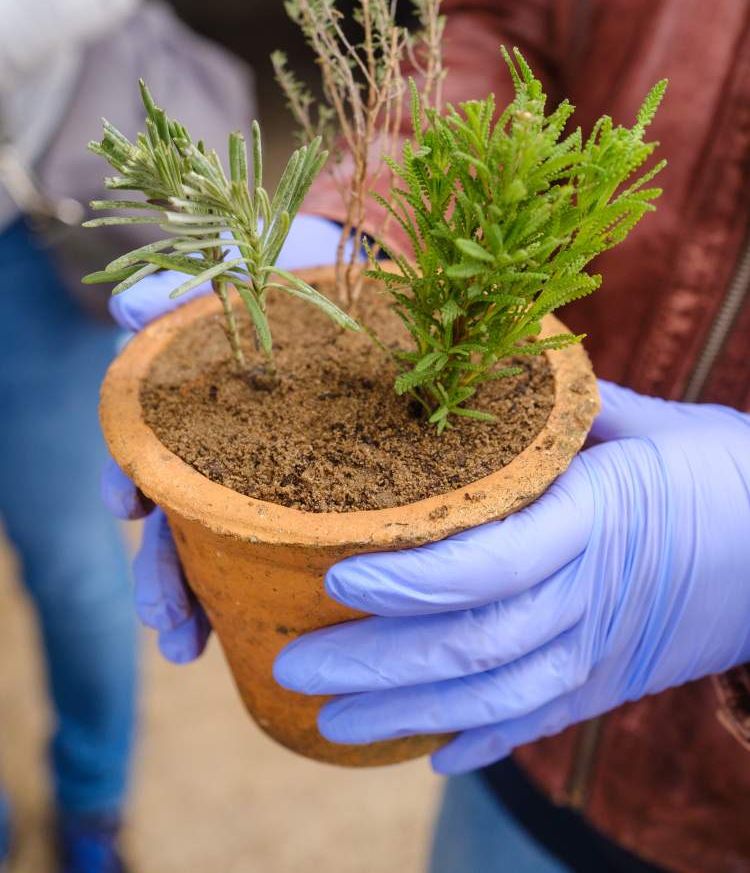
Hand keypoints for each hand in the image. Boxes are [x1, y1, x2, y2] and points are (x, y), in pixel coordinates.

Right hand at [102, 213, 341, 661]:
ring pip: (214, 545)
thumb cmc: (289, 280)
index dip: (132, 484)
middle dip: (161, 570)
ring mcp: (257, 475)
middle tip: (165, 617)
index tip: (131, 509)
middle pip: (175, 518)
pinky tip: (256, 629)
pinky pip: (275, 548)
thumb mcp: (245, 278)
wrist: (357, 283)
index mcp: (194, 408)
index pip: (149, 454)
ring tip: (188, 645)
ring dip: (193, 597)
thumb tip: (124, 305)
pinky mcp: (305, 491)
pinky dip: (255, 590)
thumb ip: (186, 291)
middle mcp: (216, 450)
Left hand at [273, 381, 749, 772]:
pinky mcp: (617, 680)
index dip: (411, 580)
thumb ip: (564, 407)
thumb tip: (490, 370)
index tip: (336, 576)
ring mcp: (605, 651)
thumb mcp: (648, 420)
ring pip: (495, 698)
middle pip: (474, 644)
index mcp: (599, 518)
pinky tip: (430, 753)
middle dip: (377, 663)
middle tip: (292, 663)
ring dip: (407, 714)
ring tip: (329, 724)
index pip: (491, 564)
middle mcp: (594, 596)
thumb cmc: (723, 466)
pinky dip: (485, 741)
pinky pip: (543, 720)